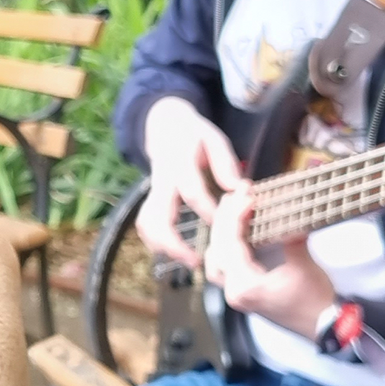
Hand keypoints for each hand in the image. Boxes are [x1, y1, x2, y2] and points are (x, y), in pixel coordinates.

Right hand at [137, 96, 243, 267]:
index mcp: (179, 162)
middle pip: (157, 216)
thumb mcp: (214, 138)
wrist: (164, 124)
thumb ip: (225, 163)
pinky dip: (156, 242)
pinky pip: (146, 224)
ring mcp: (153, 191)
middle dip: (173, 243)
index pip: (191, 192)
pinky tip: (175, 253)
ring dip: (163, 246)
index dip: (208, 211)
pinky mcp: (150, 199)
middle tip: (196, 261)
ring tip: (188, 261)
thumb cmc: (195, 135)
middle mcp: (162, 180)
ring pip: (146, 223)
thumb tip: (239, 188)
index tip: (225, 225)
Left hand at [202, 183, 334, 338]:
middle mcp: (234, 292)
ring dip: (221, 234)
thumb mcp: (303, 264)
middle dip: (225, 220)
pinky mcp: (244, 293)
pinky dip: (226, 247)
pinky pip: (225, 266)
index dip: (236, 217)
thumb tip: (287, 210)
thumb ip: (290, 237)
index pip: (230, 245)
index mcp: (245, 287)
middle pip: (217, 250)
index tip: (246, 196)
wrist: (325, 326)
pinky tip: (235, 231)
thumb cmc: (316, 301)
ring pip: (216, 259)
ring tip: (232, 211)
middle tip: (236, 196)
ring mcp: (237, 294)